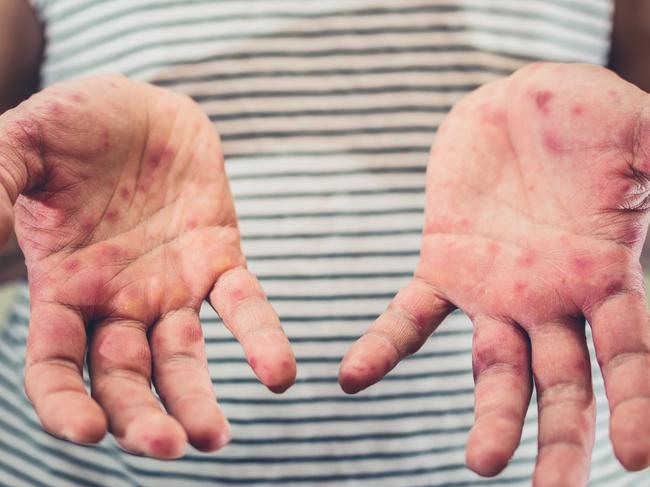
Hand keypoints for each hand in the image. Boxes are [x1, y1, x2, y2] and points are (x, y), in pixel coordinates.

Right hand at [0, 75, 295, 457]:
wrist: (142, 105)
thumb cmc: (76, 125)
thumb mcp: (26, 146)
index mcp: (64, 288)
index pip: (56, 366)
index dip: (65, 404)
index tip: (86, 433)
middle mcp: (118, 301)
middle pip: (125, 378)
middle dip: (141, 417)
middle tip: (170, 447)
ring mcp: (171, 286)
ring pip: (183, 357)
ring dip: (197, 400)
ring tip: (215, 439)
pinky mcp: (218, 260)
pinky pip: (244, 306)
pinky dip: (261, 339)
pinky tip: (280, 375)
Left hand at [339, 63, 649, 484]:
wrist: (515, 101)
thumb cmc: (582, 113)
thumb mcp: (634, 130)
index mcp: (605, 275)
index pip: (628, 355)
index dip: (635, 403)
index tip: (634, 457)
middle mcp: (551, 298)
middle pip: (563, 384)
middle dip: (562, 439)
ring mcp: (495, 288)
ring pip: (495, 368)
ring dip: (489, 416)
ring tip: (479, 465)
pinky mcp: (444, 264)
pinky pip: (411, 316)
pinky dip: (384, 347)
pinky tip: (353, 379)